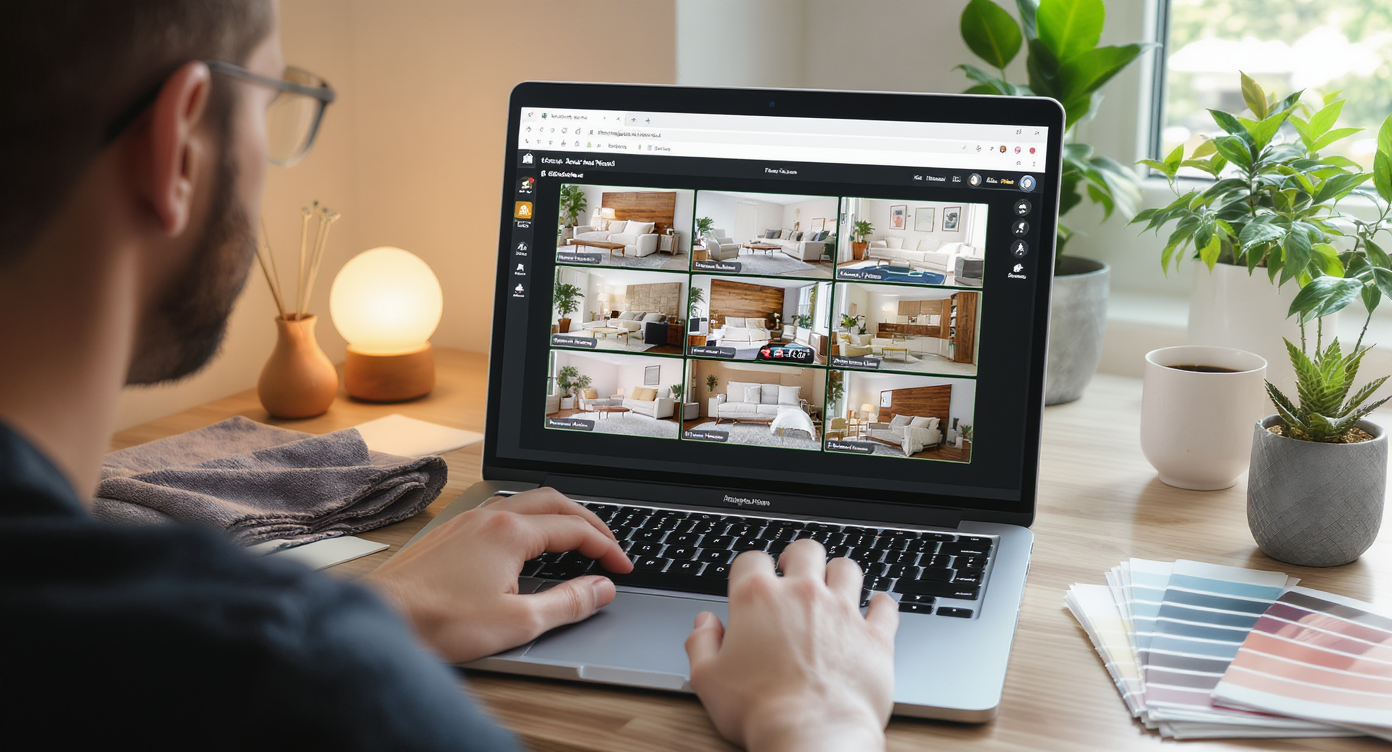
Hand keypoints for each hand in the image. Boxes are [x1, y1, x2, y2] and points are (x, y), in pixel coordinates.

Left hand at [365, 487, 632, 662]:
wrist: (380, 620)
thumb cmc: (440, 622)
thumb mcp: (518, 622)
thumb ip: (568, 602)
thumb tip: (601, 589)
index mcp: (511, 532)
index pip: (575, 529)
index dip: (606, 547)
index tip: (622, 567)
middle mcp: (488, 517)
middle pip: (554, 501)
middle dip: (588, 521)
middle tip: (608, 544)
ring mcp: (465, 523)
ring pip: (523, 502)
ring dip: (556, 515)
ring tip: (573, 537)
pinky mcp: (447, 535)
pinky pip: (498, 512)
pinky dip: (527, 521)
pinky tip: (524, 543)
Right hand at [685, 540, 898, 751]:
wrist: (811, 733)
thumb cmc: (759, 710)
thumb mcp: (708, 680)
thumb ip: (701, 644)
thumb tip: (704, 625)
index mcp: (758, 599)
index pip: (751, 560)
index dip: (750, 568)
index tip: (752, 581)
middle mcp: (802, 594)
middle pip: (805, 551)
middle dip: (798, 558)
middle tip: (795, 573)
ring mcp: (842, 611)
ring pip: (847, 568)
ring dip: (839, 574)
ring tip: (834, 586)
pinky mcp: (875, 635)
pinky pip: (886, 606)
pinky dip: (881, 604)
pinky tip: (876, 606)